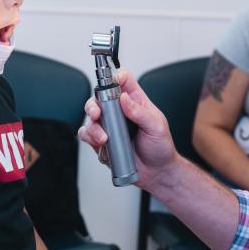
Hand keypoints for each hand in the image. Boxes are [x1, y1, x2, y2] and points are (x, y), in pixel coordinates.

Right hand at [78, 69, 179, 190]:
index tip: (110, 83)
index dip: (115, 77)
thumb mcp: (156, 127)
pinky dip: (89, 138)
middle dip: (93, 104)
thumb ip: (140, 112)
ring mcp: (109, 126)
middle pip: (99, 97)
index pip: (122, 80)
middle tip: (97, 113)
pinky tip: (101, 143)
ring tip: (103, 137)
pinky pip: (87, 135)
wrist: (157, 172)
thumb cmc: (160, 147)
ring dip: (92, 126)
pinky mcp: (102, 141)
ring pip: (90, 118)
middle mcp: (120, 111)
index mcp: (135, 101)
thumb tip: (124, 98)